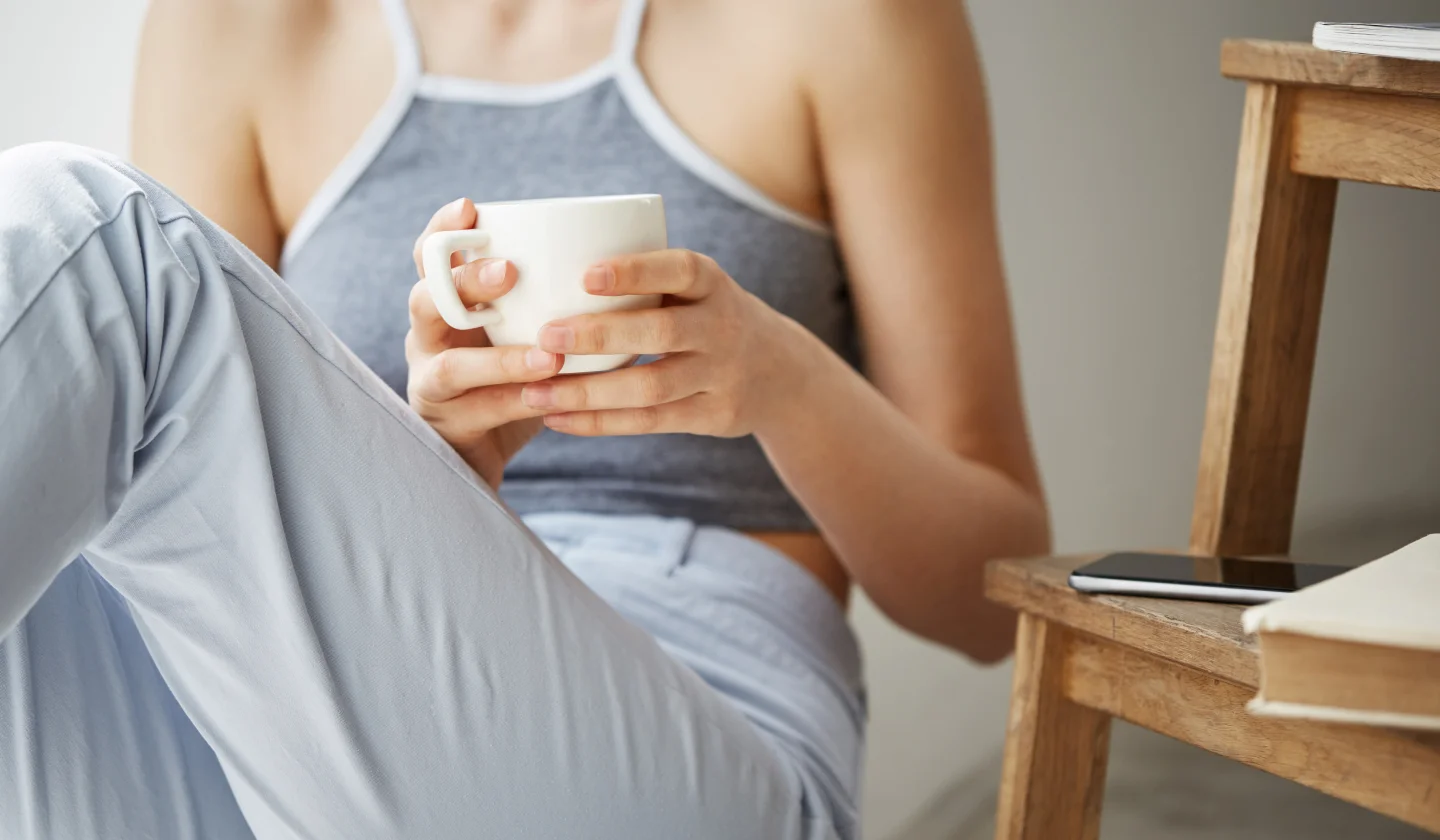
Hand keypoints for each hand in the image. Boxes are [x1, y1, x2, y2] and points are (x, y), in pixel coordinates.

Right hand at [406, 198, 563, 485]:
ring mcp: (430, 382)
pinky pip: (478, 409)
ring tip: (548, 355)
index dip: (444, 229)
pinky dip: (515, 401)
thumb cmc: (515, 373)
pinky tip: (549, 396)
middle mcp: (427, 337)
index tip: (472, 208)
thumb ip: (547, 294)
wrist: (485, 449)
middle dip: (465, 282)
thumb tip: (618, 252)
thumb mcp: (526, 325)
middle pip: (426, 299)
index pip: (430, 256)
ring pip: (450, 365)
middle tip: (509, 272)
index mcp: (445, 302)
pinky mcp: (446, 424)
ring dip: (499, 358)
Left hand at [520, 250, 816, 436]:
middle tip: (545, 336)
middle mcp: (722, 327)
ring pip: (651, 387)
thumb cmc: (706, 316)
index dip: (636, 272)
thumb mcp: (695, 288)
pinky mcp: (713, 416)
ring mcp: (721, 375)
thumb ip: (644, 280)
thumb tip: (545, 266)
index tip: (586, 275)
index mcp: (712, 284)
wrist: (779, 370)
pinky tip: (557, 418)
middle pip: (661, 332)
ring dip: (588, 391)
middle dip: (600, 335)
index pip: (680, 270)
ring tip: (535, 392)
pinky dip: (600, 423)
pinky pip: (650, 422)